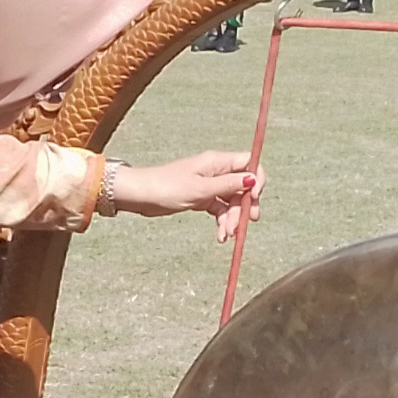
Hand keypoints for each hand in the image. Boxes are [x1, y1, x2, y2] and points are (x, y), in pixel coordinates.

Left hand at [105, 149, 261, 242]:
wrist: (140, 195)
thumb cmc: (167, 187)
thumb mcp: (201, 189)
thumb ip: (228, 185)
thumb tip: (253, 179)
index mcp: (217, 162)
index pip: (250, 164)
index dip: (257, 181)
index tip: (254, 198)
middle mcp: (216, 171)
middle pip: (243, 187)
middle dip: (244, 207)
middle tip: (242, 225)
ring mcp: (209, 185)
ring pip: (232, 202)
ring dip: (232, 219)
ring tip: (226, 236)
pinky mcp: (201, 198)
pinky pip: (220, 209)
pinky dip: (222, 222)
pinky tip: (220, 236)